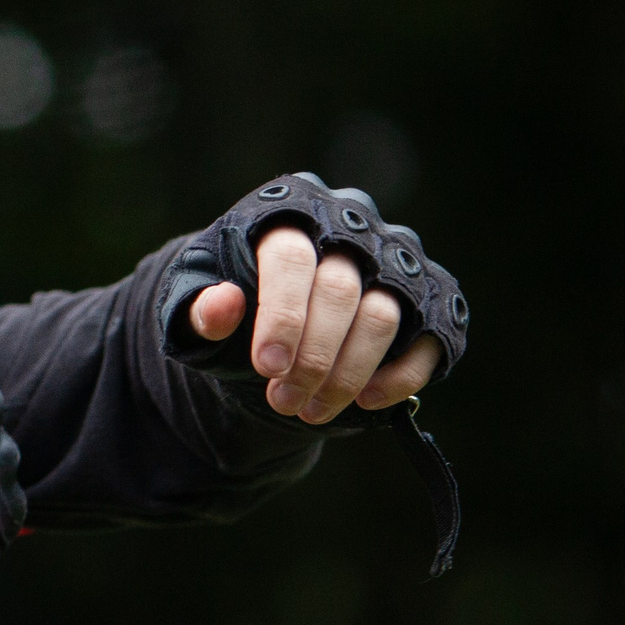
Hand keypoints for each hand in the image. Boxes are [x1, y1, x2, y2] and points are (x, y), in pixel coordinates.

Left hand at [186, 229, 443, 423]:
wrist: (271, 305)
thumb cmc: (234, 295)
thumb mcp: (196, 299)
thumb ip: (198, 305)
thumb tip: (222, 305)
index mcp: (288, 212)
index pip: (291, 259)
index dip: (282, 316)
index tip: (267, 368)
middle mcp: (349, 228)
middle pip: (339, 291)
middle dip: (311, 358)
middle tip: (283, 402)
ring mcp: (393, 260)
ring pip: (382, 315)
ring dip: (348, 374)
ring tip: (310, 412)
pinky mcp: (427, 297)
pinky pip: (428, 338)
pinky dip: (401, 376)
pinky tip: (365, 402)